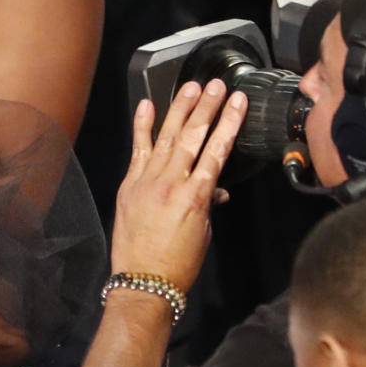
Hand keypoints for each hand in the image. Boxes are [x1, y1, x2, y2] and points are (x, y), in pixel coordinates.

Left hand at [110, 80, 246, 291]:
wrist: (142, 282)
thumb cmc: (178, 263)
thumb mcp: (203, 231)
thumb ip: (207, 202)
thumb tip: (214, 187)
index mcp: (196, 196)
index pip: (217, 149)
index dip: (229, 122)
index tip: (237, 101)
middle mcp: (170, 183)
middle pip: (193, 136)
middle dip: (206, 107)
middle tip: (215, 84)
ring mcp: (146, 182)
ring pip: (166, 137)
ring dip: (178, 109)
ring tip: (190, 87)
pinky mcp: (128, 185)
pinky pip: (137, 150)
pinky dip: (142, 127)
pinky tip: (147, 106)